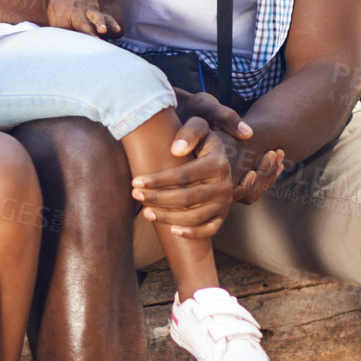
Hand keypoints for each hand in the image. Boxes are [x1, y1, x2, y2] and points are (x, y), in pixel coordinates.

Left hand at [47, 0, 120, 36]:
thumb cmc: (62, 0)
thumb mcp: (53, 10)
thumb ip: (55, 25)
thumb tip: (55, 43)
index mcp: (62, 12)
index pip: (63, 29)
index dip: (65, 39)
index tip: (67, 49)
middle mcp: (76, 12)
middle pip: (80, 23)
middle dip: (85, 31)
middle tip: (89, 39)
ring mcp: (88, 11)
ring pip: (95, 17)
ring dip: (99, 23)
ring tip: (103, 30)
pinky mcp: (96, 11)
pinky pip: (105, 17)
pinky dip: (111, 23)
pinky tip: (117, 29)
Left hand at [132, 109, 284, 236]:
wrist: (217, 156)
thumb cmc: (199, 141)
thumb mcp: (199, 127)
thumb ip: (190, 131)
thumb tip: (176, 150)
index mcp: (217, 164)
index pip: (183, 175)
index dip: (158, 180)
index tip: (136, 182)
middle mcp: (223, 185)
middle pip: (186, 198)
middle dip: (158, 198)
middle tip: (136, 196)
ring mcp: (224, 203)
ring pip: (195, 217)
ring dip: (168, 217)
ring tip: (146, 213)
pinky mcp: (222, 216)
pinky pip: (209, 230)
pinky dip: (192, 233)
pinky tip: (172, 230)